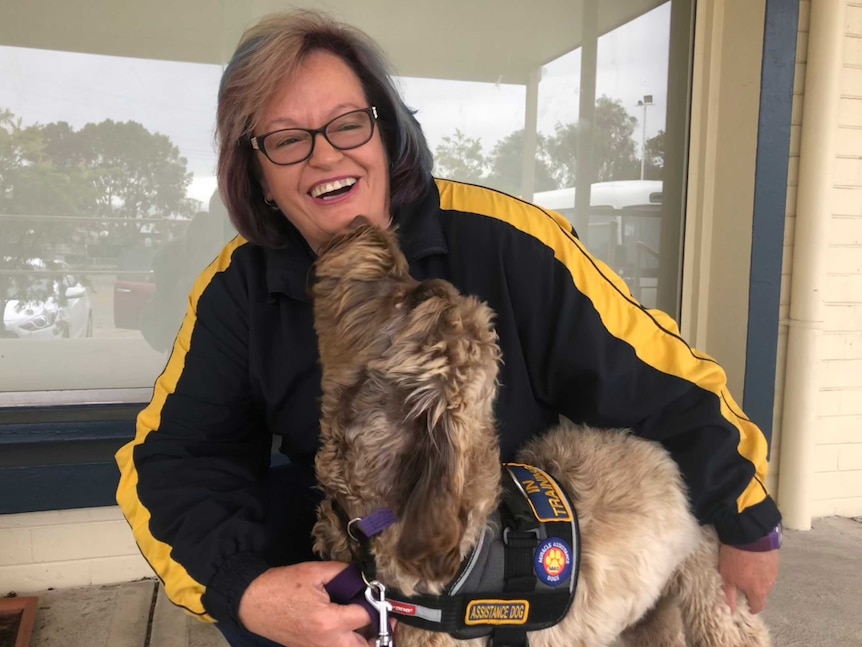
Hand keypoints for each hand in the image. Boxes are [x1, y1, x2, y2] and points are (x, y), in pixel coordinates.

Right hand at [238, 561, 374, 646]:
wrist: (252, 602)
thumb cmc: (281, 585)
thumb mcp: (314, 572)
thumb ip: (342, 572)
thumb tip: (362, 575)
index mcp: (329, 620)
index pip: (366, 617)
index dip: (376, 603)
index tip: (380, 594)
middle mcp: (326, 641)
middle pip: (364, 646)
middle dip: (377, 632)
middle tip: (383, 616)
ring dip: (363, 641)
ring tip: (368, 623)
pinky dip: (347, 643)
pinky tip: (349, 628)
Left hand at [718, 544, 778, 613]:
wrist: (749, 534)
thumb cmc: (735, 558)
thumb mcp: (727, 577)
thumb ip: (730, 595)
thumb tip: (731, 610)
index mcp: (758, 592)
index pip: (758, 607)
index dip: (750, 606)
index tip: (743, 601)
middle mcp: (770, 584)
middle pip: (762, 594)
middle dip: (752, 591)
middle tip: (741, 582)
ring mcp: (774, 571)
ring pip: (765, 581)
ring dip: (757, 578)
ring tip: (745, 567)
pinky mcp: (775, 559)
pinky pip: (768, 568)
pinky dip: (761, 567)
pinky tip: (752, 559)